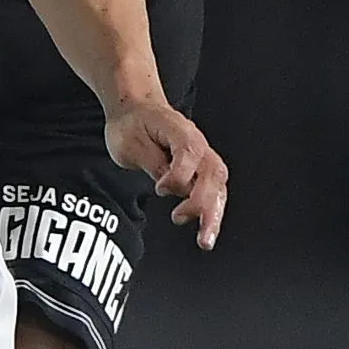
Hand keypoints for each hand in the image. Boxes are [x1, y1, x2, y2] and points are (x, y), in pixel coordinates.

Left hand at [104, 99, 228, 248]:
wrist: (136, 109)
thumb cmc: (132, 124)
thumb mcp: (130, 142)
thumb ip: (152, 163)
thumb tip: (168, 187)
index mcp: (179, 130)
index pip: (190, 154)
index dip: (177, 175)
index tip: (160, 188)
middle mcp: (198, 143)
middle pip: (213, 173)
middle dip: (205, 204)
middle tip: (193, 229)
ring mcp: (202, 156)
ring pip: (219, 186)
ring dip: (214, 214)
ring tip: (205, 240)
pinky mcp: (200, 169)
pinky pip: (214, 191)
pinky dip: (211, 211)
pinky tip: (206, 230)